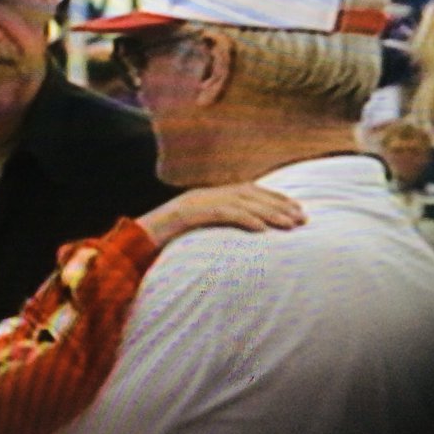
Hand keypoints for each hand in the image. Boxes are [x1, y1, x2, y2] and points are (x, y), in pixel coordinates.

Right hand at [137, 183, 305, 247]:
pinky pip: (221, 214)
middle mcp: (204, 194)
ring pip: (240, 202)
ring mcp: (194, 201)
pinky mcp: (186, 213)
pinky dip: (244, 220)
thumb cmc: (164, 243)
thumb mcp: (197, 234)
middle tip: (302, 219)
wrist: (131, 243)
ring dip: (268, 213)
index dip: (274, 198)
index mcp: (207, 196)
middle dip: (278, 205)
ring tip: (289, 225)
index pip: (248, 191)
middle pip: (249, 193)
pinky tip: (262, 231)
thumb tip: (245, 238)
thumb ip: (218, 230)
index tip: (297, 210)